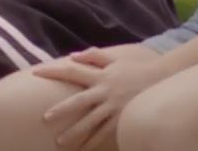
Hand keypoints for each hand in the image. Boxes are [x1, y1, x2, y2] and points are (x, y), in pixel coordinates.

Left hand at [32, 48, 167, 149]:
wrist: (162, 80)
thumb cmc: (135, 69)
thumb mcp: (115, 60)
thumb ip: (93, 57)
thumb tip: (72, 56)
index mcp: (100, 75)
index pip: (72, 70)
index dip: (53, 71)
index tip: (35, 72)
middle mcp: (105, 91)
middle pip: (79, 101)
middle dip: (61, 110)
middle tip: (45, 118)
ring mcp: (114, 107)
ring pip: (91, 122)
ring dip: (75, 133)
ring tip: (60, 142)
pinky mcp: (123, 119)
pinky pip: (106, 132)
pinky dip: (94, 141)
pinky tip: (84, 149)